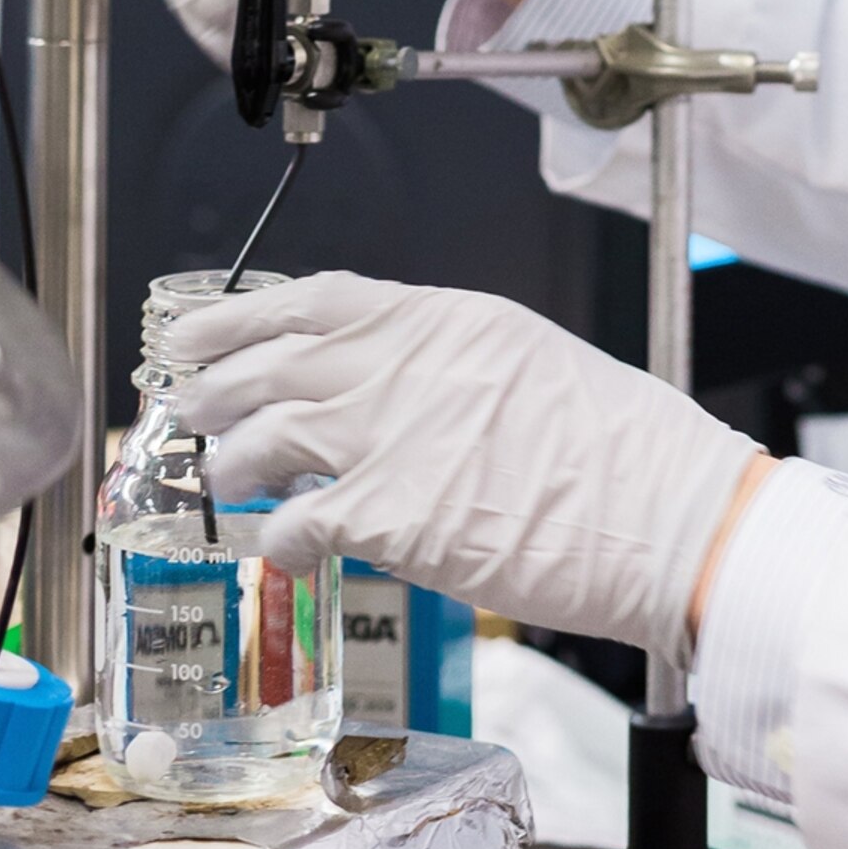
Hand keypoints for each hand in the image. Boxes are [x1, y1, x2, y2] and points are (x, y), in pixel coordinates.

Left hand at [175, 273, 758, 666]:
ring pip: (266, 437)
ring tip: (227, 482)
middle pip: (274, 362)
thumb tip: (377, 392)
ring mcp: (396, 437)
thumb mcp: (526, 365)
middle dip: (215, 385)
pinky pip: (296, 524)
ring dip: (232, 463)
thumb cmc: (615, 450)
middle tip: (186, 405)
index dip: (244, 315)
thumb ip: (443, 368)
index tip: (199, 331)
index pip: (318, 299)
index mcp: (447, 319)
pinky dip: (276, 539)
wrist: (661, 510)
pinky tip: (284, 548)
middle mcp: (409, 365)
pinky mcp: (394, 516)